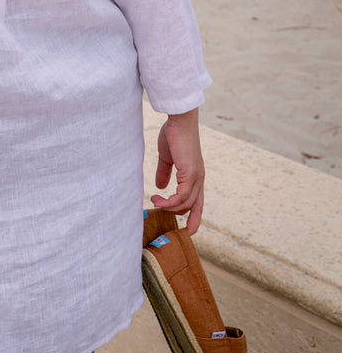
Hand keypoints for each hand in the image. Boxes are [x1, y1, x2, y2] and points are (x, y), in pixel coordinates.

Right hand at [151, 108, 203, 233]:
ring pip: (185, 204)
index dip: (194, 218)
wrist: (180, 120)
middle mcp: (199, 180)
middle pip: (193, 207)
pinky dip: (170, 202)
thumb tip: (160, 187)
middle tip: (157, 208)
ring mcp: (196, 177)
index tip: (189, 231)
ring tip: (153, 201)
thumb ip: (164, 172)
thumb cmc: (174, 134)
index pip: (198, 203)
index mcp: (195, 176)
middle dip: (177, 215)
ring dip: (168, 207)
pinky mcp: (190, 174)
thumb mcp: (167, 157)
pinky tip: (158, 199)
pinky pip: (181, 197)